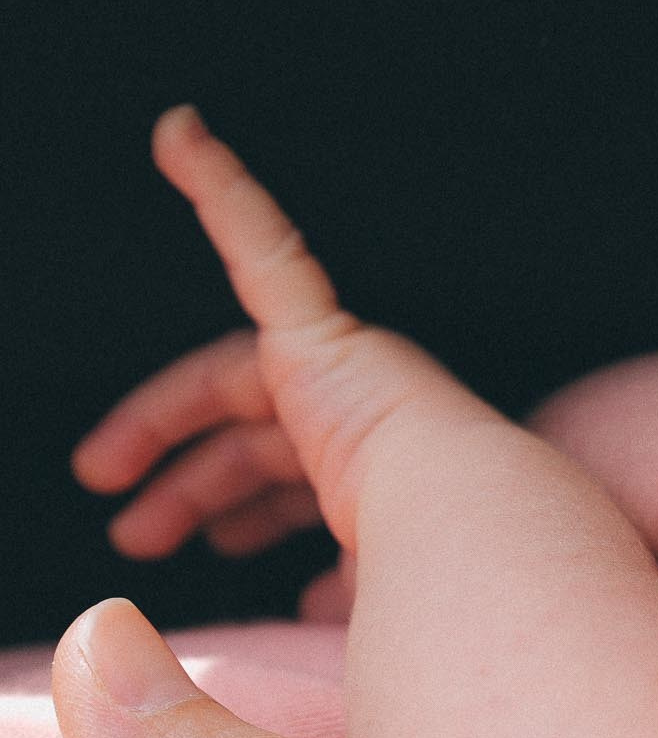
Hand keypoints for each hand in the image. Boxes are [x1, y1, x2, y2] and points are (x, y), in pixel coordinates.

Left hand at [75, 107, 488, 572]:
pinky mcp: (328, 339)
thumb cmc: (443, 578)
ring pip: (226, 383)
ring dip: (156, 419)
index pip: (292, 482)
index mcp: (382, 477)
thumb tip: (313, 602)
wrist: (476, 536)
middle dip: (186, 485)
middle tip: (128, 533)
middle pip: (251, 440)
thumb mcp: (376, 595)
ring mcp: (348, 372)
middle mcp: (368, 418)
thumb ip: (343, 588)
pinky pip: (266, 249)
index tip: (197, 556)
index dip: (234, 512)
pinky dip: (223, 190)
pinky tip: (176, 135)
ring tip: (102, 475)